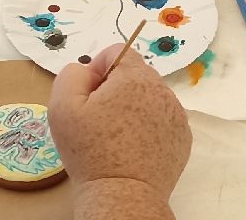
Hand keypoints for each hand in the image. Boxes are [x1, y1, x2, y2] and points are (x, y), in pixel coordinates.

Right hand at [48, 43, 189, 200]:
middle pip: (134, 74)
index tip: (89, 95)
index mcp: (134, 77)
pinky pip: (162, 119)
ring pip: (149, 97)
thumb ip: (72, 73)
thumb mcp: (62, 106)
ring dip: (133, 107)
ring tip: (117, 135)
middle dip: (115, 88)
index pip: (117, 51)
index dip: (98, 69)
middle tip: (99, 118)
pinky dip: (148, 126)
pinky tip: (133, 147)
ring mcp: (176, 115)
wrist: (121, 194)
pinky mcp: (182, 137)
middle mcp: (162, 90)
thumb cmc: (89, 151)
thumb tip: (89, 70)